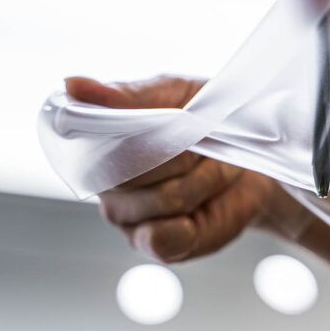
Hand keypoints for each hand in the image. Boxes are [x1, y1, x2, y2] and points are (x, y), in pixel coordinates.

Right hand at [65, 75, 279, 261]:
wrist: (258, 158)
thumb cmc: (208, 120)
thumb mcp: (175, 94)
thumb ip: (126, 96)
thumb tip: (72, 85)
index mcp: (98, 140)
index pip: (93, 138)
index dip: (137, 130)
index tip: (172, 119)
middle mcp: (105, 183)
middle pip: (134, 169)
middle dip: (183, 151)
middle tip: (204, 143)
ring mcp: (128, 217)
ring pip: (164, 199)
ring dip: (204, 178)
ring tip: (215, 168)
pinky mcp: (155, 245)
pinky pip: (163, 237)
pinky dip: (192, 221)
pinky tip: (204, 208)